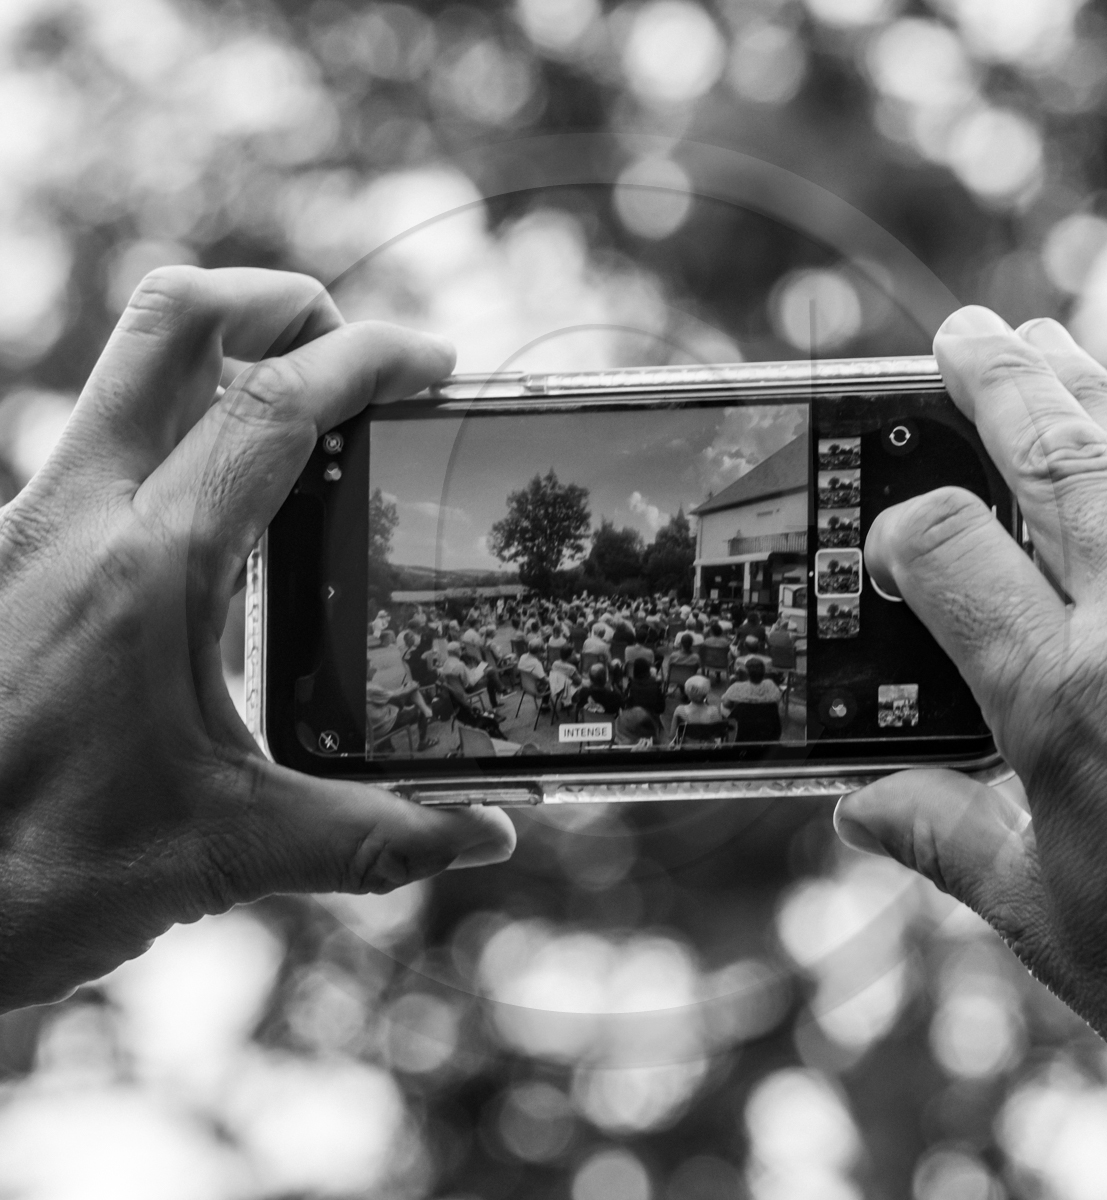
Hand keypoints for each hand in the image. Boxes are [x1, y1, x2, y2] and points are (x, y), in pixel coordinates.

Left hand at [0, 267, 514, 1010]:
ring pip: (131, 362)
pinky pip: (108, 431)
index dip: (370, 358)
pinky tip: (231, 505)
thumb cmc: (45, 868)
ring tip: (309, 408)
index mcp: (154, 567)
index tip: (436, 366)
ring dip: (228, 348)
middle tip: (356, 358)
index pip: (276, 402)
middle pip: (178, 318)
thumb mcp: (231, 851)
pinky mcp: (21, 548)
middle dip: (285, 303)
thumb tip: (487, 836)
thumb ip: (376, 838)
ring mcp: (39, 522)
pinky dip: (183, 419)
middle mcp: (83, 516)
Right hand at [834, 306, 1106, 1127]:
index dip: (903, 528)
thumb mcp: (1048, 922)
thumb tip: (856, 803)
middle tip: (967, 331)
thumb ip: (945, 839)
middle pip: (1063, 463)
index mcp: (1067, 706)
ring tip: (1049, 346)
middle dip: (1005, 384)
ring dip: (1097, 395)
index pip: (948, 549)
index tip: (886, 539)